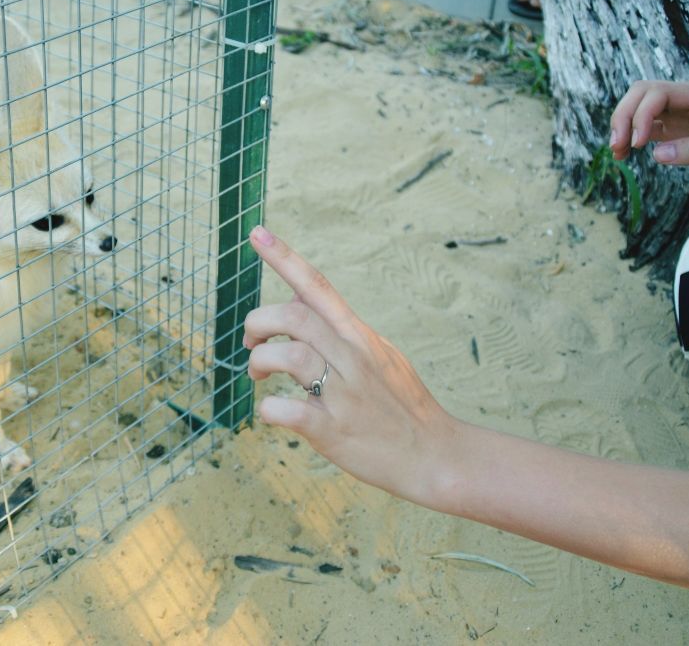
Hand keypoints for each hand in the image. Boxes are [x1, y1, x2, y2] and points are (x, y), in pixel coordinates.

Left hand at [243, 226, 458, 507]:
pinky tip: (275, 413)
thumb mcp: (379, 354)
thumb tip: (299, 296)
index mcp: (360, 336)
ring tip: (260, 376)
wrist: (435, 456)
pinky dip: (268, 410)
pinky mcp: (333, 430)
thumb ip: (339, 328)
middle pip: (293, 315)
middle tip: (253, 344)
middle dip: (258, 322)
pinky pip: (285, 410)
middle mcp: (352, 357)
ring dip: (260, 362)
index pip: (318, 285)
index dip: (284, 256)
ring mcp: (343, 393)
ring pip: (287, 355)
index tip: (257, 232)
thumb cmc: (401, 406)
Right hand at [609, 80, 688, 183]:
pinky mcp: (679, 128)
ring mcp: (682, 112)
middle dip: (624, 116)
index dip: (641, 115)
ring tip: (618, 154)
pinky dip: (632, 136)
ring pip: (640, 106)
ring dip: (624, 125)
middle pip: (642, 93)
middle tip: (618, 148)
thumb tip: (657, 154)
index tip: (638, 145)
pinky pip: (647, 124)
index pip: (658, 93)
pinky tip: (627, 155)